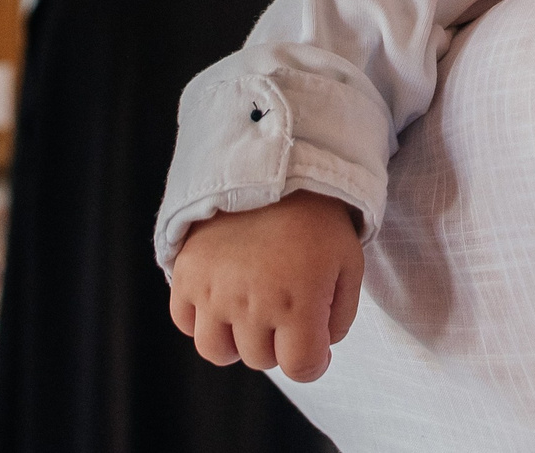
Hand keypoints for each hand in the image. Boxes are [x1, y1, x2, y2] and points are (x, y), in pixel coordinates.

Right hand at [169, 191, 364, 382]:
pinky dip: (201, 318)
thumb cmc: (317, 217)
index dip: (313, 361)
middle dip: (278, 343)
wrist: (275, 164)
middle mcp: (253, 304)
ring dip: (236, 339)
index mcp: (299, 303)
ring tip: (250, 310)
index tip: (313, 343)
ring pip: (217, 351)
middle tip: (284, 308)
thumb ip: (341, 315)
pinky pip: (185, 321)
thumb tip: (320, 346)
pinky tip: (222, 296)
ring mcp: (215, 291)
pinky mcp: (187, 273)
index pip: (301, 369)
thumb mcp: (349, 262)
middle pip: (261, 360)